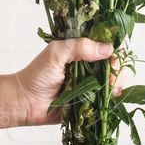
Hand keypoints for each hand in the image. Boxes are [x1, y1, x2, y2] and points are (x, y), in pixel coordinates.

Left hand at [14, 37, 128, 125]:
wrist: (25, 103)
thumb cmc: (36, 75)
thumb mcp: (56, 53)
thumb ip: (79, 47)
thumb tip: (108, 48)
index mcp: (81, 48)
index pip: (107, 42)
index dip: (116, 47)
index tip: (114, 57)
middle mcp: (89, 63)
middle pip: (115, 61)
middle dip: (119, 68)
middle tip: (112, 78)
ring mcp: (91, 82)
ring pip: (115, 79)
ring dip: (118, 83)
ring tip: (112, 88)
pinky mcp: (91, 99)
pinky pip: (108, 97)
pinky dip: (113, 97)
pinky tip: (111, 96)